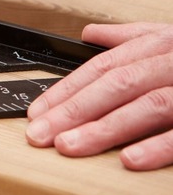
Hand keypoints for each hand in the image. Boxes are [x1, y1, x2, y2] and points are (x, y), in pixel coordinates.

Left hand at [26, 22, 172, 169]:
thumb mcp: (171, 41)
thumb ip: (132, 38)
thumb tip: (90, 33)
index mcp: (161, 46)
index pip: (103, 67)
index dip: (66, 90)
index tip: (35, 112)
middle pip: (116, 85)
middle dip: (73, 110)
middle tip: (39, 134)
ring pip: (147, 106)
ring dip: (103, 128)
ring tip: (67, 146)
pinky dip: (156, 147)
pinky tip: (127, 160)